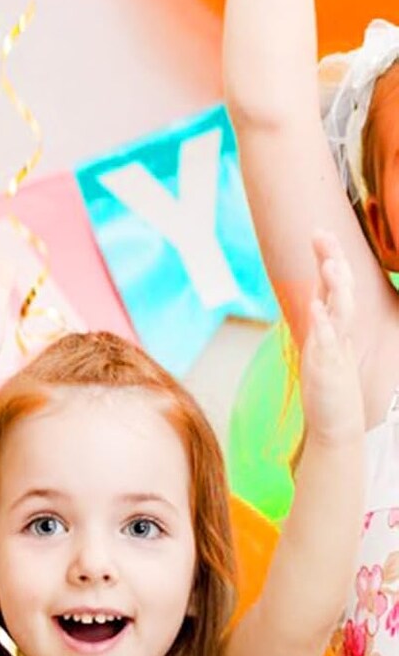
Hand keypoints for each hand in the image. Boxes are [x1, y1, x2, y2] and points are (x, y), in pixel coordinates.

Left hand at [299, 229, 364, 445]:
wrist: (337, 423)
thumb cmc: (328, 386)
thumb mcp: (322, 347)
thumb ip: (321, 323)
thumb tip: (316, 299)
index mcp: (334, 324)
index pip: (332, 284)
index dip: (327, 258)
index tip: (319, 231)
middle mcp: (339, 331)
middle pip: (340, 289)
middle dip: (332, 261)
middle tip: (323, 233)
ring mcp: (336, 348)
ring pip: (341, 310)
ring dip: (336, 286)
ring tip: (330, 263)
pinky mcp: (330, 367)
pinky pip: (329, 342)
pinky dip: (323, 324)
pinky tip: (315, 307)